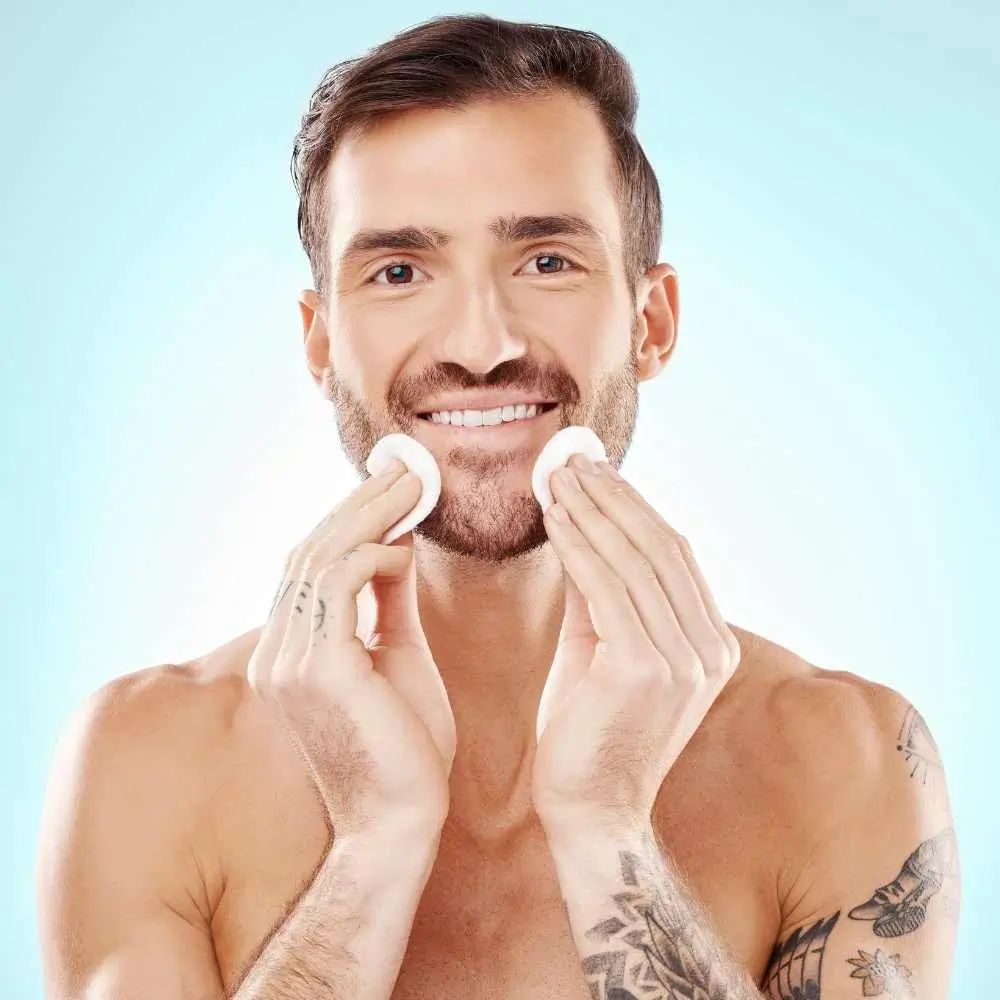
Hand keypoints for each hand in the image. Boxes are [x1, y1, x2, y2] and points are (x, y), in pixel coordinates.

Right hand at [248, 462, 455, 836]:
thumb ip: (388, 598)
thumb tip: (394, 541)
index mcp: (289, 651)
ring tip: (415, 486)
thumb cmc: (405, 745)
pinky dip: (372, 556)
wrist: (404, 822)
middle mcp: (277, 652)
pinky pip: (339, 586)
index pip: (310, 565)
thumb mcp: (397, 654)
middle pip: (310, 552)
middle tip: (407, 467)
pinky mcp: (318, 670)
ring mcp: (289, 662)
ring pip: (322, 559)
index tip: (392, 484)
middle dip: (361, 503)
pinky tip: (404, 549)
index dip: (349, 518)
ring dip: (371, 516)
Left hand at [532, 455, 740, 830]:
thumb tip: (579, 524)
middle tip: (572, 461)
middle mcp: (710, 648)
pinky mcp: (648, 670)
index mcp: (711, 642)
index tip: (595, 470)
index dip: (633, 505)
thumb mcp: (600, 645)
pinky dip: (580, 548)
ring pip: (636, 561)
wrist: (589, 809)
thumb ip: (598, 589)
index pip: (674, 553)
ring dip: (594, 513)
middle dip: (613, 497)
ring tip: (558, 479)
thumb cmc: (589, 727)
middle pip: (661, 547)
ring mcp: (685, 660)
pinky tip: (557, 521)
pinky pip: (608, 590)